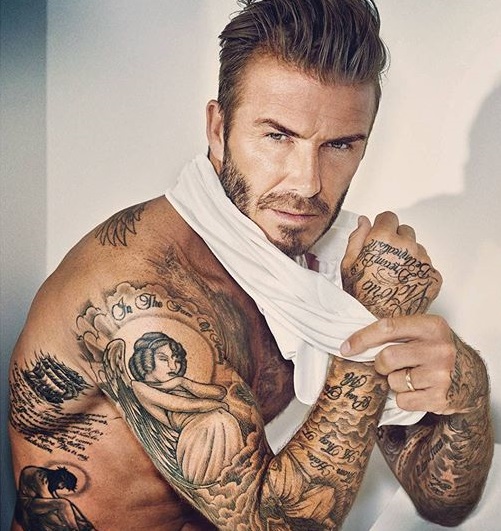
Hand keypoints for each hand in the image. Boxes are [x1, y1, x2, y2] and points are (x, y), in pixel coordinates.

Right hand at [341, 212, 441, 317]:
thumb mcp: (348, 265)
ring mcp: (422, 261)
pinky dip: (418, 272)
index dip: (382, 226)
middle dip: (397, 240)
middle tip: (385, 260)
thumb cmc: (360, 297)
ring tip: (395, 275)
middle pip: (405, 231)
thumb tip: (364, 221)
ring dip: (409, 256)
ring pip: (418, 248)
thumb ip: (356, 238)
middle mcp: (406, 246)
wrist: (379, 323)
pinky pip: (427, 266)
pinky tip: (404, 284)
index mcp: (383, 239)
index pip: (389, 217)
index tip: (380, 237)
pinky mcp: (434, 276)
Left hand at [341, 315, 488, 415]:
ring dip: (395, 382)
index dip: (362, 338)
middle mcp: (439, 348)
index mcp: (431, 326)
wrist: (470, 377)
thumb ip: (396, 332)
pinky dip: (403, 398)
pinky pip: (402, 400)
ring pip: (394, 381)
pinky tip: (418, 391)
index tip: (345, 348)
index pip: (387, 327)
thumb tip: (352, 341)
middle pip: (387, 357)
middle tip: (389, 365)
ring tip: (412, 377)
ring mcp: (441, 374)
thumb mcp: (422, 332)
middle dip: (380, 364)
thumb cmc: (436, 351)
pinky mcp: (441, 397)